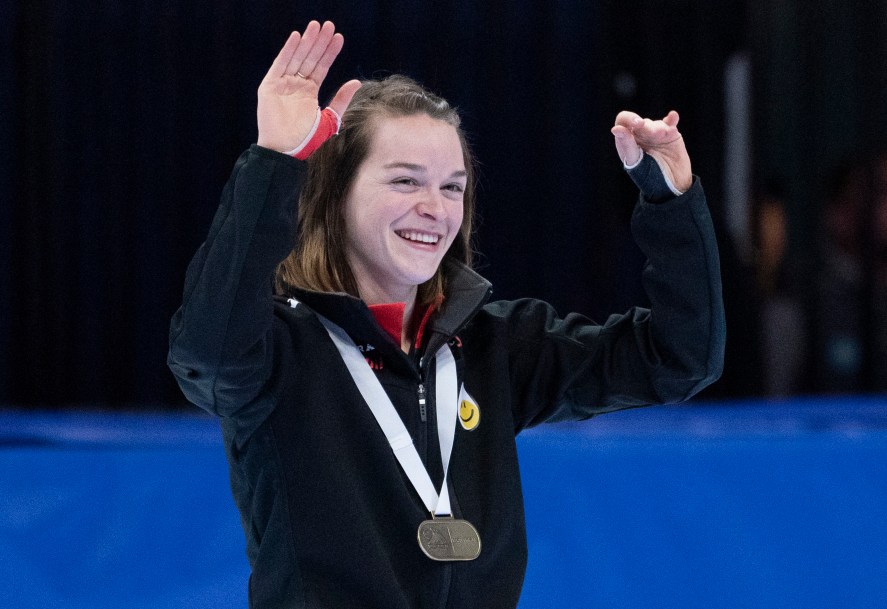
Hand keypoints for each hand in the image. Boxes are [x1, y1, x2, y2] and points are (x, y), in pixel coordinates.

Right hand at [257, 20, 361, 151]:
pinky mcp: (270, 86)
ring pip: (296, 58)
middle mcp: (295, 85)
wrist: (288, 151)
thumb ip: (341, 99)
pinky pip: (280, 64)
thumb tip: (357, 82)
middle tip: (329, 25)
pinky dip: (288, 50)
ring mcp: (282, 84)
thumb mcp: (330, 119)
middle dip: (319, 42)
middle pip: (309, 58)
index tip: (339, 37)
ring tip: (316, 26)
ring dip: (306, 41)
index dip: (329, 52)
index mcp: (309, 92)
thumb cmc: (308, 141)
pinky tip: (297, 37)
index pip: (321, 67)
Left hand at [611, 110, 691, 192]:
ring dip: (660, 128)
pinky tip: (673, 116)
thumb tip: (615, 129)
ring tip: (664, 136)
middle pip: (641, 121)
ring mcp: (656, 134)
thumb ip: (626, 145)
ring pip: (656, 123)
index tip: (638, 124)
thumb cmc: (649, 178)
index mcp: (627, 141)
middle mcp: (640, 135)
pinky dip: (672, 119)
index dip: (629, 119)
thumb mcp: (636, 163)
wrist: (671, 187)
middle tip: (656, 135)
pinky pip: (670, 123)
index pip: (623, 121)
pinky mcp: (671, 135)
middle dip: (648, 127)